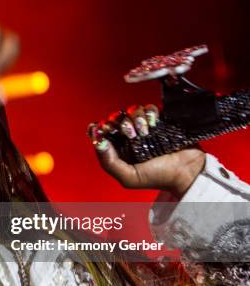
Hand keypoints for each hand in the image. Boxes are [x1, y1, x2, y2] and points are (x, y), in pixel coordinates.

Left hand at [88, 105, 205, 197]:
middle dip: (119, 122)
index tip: (104, 128)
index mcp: (118, 149)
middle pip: (115, 118)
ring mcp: (143, 127)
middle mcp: (128, 137)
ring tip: (145, 131)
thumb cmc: (158, 177)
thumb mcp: (129, 177)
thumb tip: (98, 142)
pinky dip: (149, 112)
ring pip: (131, 110)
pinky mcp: (159, 120)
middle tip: (130, 133)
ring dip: (135, 117)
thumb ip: (109, 162)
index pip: (102, 133)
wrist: (187, 172)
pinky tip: (154, 123)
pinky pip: (149, 108)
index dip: (100, 127)